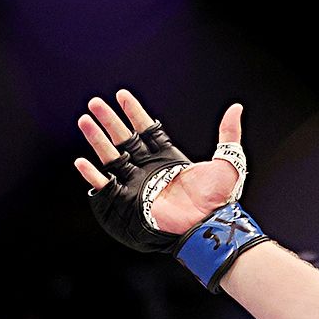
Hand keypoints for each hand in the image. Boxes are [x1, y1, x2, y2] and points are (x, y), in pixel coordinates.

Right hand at [75, 91, 242, 235]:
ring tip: (84, 120)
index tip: (122, 95)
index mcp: (169, 157)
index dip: (134, 112)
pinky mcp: (129, 200)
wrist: (209, 224)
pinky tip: (81, 161)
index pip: (147, 129)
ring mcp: (138, 183)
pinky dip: (93, 174)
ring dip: (97, 139)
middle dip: (110, 121)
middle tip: (95, 102)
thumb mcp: (228, 162)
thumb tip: (236, 108)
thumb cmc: (219, 198)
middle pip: (124, 139)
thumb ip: (229, 134)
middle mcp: (150, 168)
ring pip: (112, 156)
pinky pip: (106, 185)